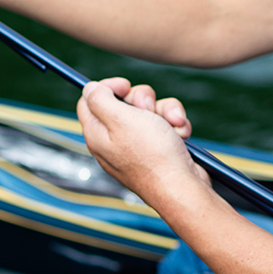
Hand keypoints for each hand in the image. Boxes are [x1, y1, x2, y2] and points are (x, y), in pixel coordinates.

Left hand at [77, 78, 209, 210]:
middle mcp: (114, 140)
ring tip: (172, 124)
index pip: (89, 101)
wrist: (183, 188)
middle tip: (147, 109)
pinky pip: (165, 125)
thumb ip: (100, 99)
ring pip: (149, 111)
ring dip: (165, 111)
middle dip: (141, 99)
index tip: (124, 86)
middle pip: (122, 102)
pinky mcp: (159, 150)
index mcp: (97, 134)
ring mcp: (137, 146)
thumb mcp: (120, 118)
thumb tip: (90, 88)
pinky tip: (181, 135)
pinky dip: (175, 125)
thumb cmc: (152, 154)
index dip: (106, 88)